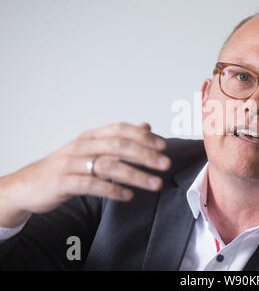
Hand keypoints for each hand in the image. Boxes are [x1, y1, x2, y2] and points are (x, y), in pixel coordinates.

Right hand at [0, 122, 169, 226]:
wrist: (30, 184)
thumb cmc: (67, 166)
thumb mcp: (92, 148)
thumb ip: (119, 138)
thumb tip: (147, 126)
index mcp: (91, 136)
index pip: (120, 129)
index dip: (143, 136)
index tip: (163, 146)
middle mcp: (83, 146)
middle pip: (119, 146)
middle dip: (145, 155)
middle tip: (165, 164)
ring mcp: (72, 163)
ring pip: (109, 165)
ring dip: (135, 175)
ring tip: (155, 184)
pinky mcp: (64, 182)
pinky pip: (91, 185)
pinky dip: (112, 190)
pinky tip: (128, 195)